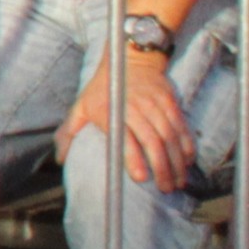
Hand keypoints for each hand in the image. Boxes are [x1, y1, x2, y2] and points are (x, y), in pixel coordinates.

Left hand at [62, 41, 200, 192]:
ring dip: (177, 161)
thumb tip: (60, 158)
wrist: (129, 59)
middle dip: (162, 167)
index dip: (133, 158)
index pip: (125, 137)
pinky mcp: (169, 102)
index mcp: (110, 111)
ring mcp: (154, 104)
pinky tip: (188, 162)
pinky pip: (181, 126)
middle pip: (152, 140)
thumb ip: (69, 132)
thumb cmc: (101, 89)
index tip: (141, 178)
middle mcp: (134, 107)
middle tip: (166, 188)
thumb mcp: (81, 106)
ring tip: (179, 182)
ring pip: (170, 136)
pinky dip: (186, 145)